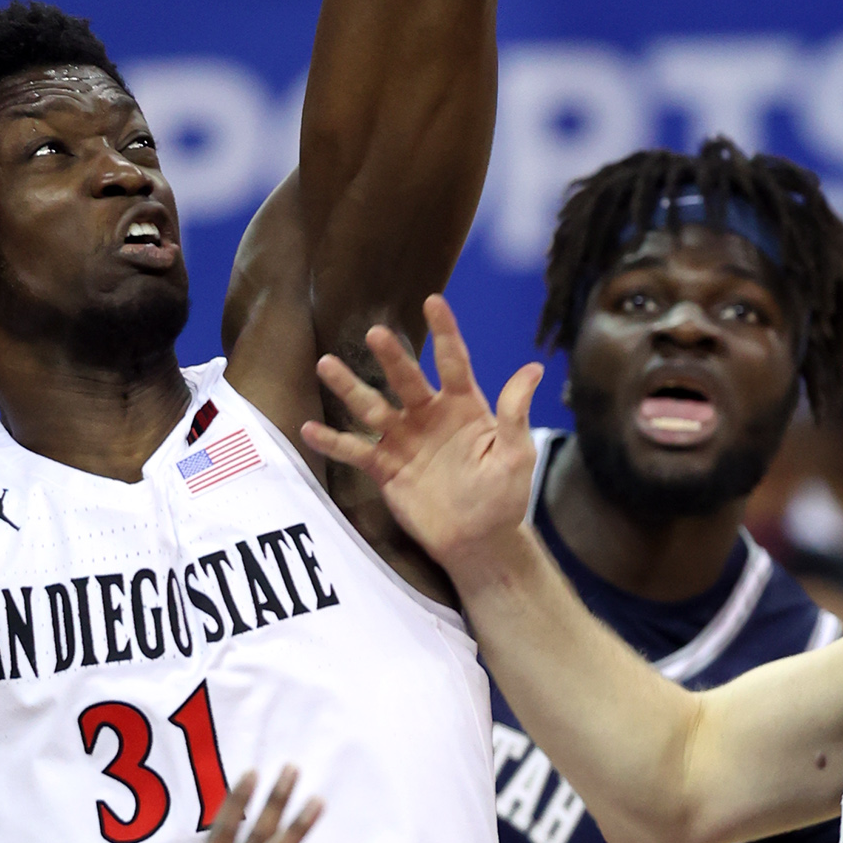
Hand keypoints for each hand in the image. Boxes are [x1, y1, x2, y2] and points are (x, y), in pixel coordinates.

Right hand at [301, 295, 542, 572]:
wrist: (478, 541)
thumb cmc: (503, 496)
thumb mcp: (516, 455)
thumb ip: (514, 413)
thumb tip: (534, 368)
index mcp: (463, 406)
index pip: (453, 361)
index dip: (444, 332)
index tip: (433, 302)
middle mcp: (428, 415)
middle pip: (406, 378)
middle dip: (391, 356)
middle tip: (376, 333)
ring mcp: (403, 439)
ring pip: (372, 406)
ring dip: (349, 386)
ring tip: (326, 364)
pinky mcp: (385, 467)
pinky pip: (355, 450)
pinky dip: (333, 440)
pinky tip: (308, 428)